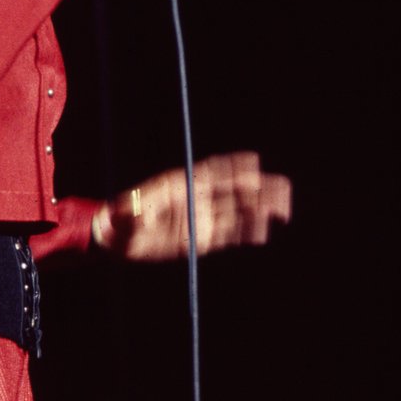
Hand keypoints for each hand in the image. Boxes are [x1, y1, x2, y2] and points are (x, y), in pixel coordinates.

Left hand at [92, 153, 291, 260]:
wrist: (116, 238)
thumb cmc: (119, 220)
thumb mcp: (124, 214)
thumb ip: (132, 212)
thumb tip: (134, 209)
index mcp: (181, 186)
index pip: (213, 172)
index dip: (233, 166)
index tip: (254, 162)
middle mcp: (195, 199)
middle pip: (232, 191)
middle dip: (258, 188)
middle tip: (284, 188)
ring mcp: (199, 218)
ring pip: (235, 211)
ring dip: (258, 209)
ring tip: (282, 210)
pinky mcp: (199, 237)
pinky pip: (228, 233)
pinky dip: (246, 231)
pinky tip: (263, 231)